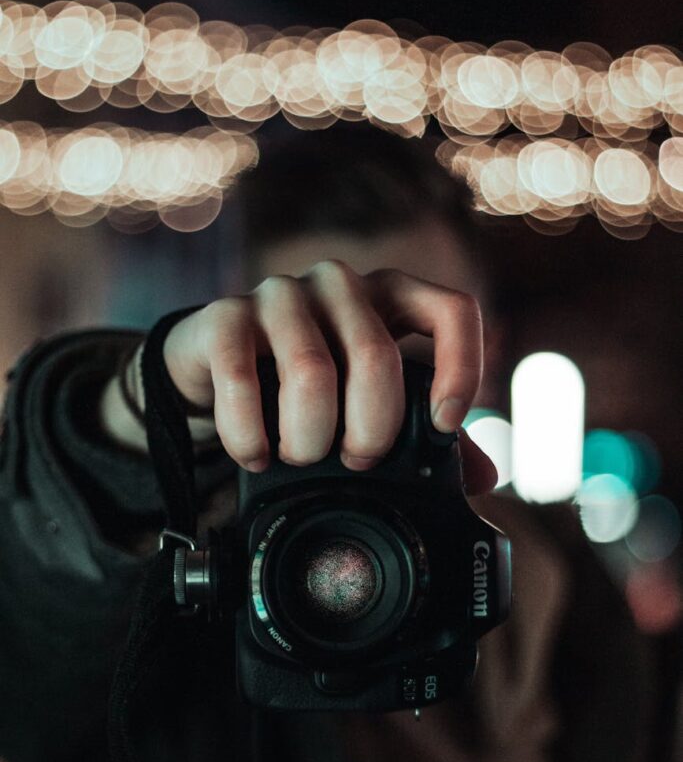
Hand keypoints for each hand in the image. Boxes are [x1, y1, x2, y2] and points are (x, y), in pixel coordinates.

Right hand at [162, 261, 496, 493]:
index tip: (443, 426)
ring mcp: (280, 294)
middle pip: (376, 357)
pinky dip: (250, 434)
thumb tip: (486, 477)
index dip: (461, 368)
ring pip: (310, 372)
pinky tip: (256, 455)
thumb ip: (425, 434)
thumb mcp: (369, 404)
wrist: (217, 369)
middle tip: (355, 461)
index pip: (452, 311)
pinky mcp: (225, 316)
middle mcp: (341, 285)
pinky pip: (241, 379)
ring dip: (308, 438)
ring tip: (300, 459)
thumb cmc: (308, 388)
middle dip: (371, 430)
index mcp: (391, 298)